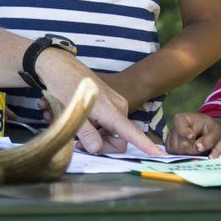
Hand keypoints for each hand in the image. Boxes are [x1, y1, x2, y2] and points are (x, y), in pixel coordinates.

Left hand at [38, 55, 163, 155]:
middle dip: (98, 145)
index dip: (146, 146)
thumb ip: (86, 133)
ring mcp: (115, 104)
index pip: (132, 133)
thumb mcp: (71, 112)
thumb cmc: (64, 85)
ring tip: (69, 124)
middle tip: (77, 142)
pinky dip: (90, 124)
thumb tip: (96, 149)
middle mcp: (118, 107)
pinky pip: (105, 123)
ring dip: (90, 134)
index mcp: (111, 111)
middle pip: (117, 140)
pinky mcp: (109, 103)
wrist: (59, 65)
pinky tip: (71, 116)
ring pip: (109, 132)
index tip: (161, 156)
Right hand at [167, 113, 220, 154]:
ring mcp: (171, 137)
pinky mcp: (170, 146)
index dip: (185, 132)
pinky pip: (174, 154)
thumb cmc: (212, 130)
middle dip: (192, 150)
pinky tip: (191, 152)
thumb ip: (209, 140)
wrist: (210, 133)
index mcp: (184, 118)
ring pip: (176, 151)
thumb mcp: (216, 133)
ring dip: (188, 154)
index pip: (179, 125)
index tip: (193, 136)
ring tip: (197, 149)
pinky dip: (184, 156)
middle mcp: (174, 127)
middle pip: (180, 144)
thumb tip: (197, 148)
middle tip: (203, 148)